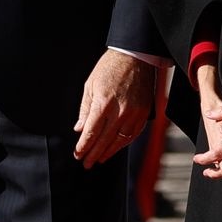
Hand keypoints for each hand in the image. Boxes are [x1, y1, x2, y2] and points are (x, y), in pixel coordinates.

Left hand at [73, 49, 153, 167]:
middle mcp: (120, 111)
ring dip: (108, 152)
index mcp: (103, 103)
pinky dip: (123, 144)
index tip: (78, 154)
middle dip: (93, 153)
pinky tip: (115, 148)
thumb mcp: (90, 86)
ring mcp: (134, 114)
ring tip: (99, 159)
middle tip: (86, 163)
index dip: (84, 146)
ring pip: (120, 141)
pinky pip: (133, 134)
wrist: (134, 58)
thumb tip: (80, 129)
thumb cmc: (109, 68)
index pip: (91, 132)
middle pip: (104, 140)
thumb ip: (85, 110)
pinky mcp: (144, 114)